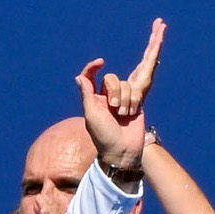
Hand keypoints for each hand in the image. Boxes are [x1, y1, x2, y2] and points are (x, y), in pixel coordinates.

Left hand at [72, 19, 160, 181]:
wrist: (123, 150)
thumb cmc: (104, 136)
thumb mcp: (92, 115)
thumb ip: (87, 94)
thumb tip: (79, 77)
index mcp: (92, 99)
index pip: (89, 77)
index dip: (93, 67)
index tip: (100, 62)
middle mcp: (106, 97)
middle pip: (110, 78)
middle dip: (114, 91)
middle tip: (114, 109)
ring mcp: (121, 100)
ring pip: (125, 84)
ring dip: (125, 100)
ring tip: (123, 116)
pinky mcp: (135, 103)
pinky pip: (135, 92)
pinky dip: (134, 101)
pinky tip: (132, 114)